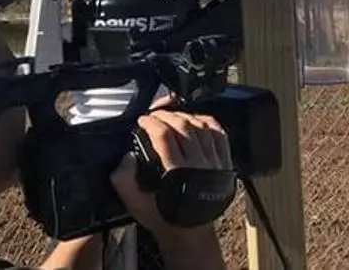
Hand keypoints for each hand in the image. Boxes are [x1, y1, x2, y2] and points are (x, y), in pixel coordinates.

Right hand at [109, 110, 232, 232]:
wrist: (190, 233)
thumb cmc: (164, 217)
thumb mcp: (135, 204)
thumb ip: (124, 180)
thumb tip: (126, 156)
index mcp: (178, 174)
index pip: (164, 136)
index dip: (151, 122)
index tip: (142, 120)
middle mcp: (200, 165)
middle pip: (183, 126)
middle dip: (165, 115)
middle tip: (153, 116)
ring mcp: (215, 163)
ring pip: (201, 127)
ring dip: (183, 116)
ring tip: (170, 116)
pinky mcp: (224, 163)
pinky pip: (218, 134)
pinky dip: (206, 122)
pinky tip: (194, 120)